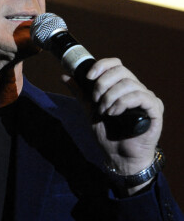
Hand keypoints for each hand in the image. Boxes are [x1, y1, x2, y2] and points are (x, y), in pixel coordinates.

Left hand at [64, 58, 163, 192]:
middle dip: (102, 85)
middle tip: (96, 101)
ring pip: (128, 84)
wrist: (119, 157)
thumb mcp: (90, 111)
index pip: (115, 64)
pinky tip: (114, 113)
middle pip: (121, 71)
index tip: (88, 77)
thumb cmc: (109, 134)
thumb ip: (81, 93)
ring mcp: (147, 98)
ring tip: (104, 112)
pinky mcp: (155, 109)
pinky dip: (123, 103)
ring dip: (110, 98)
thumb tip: (65, 75)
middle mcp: (136, 89)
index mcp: (121, 86)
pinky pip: (140, 96)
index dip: (101, 66)